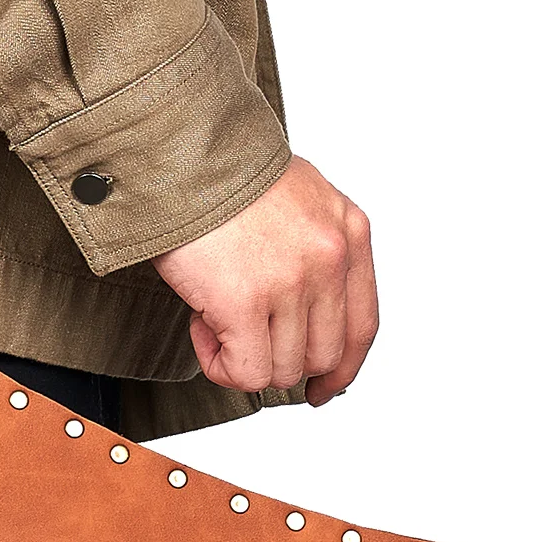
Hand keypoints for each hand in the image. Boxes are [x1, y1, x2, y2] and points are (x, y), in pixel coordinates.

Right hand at [150, 156, 376, 405]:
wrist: (177, 152)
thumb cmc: (219, 172)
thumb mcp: (297, 197)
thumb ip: (313, 246)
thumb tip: (302, 310)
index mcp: (348, 231)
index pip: (363, 325)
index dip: (342, 368)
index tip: (322, 388)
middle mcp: (330, 257)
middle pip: (323, 356)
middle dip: (279, 360)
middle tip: (239, 335)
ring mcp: (291, 281)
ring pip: (283, 369)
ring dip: (242, 357)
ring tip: (211, 318)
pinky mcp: (245, 301)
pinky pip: (246, 372)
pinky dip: (220, 365)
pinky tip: (200, 327)